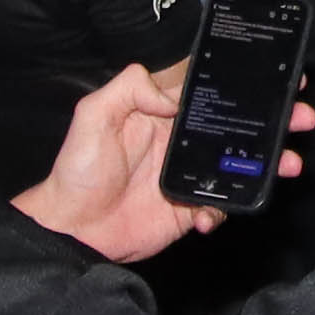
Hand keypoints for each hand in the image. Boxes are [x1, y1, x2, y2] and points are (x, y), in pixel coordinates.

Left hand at [16, 54, 223, 262]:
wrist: (76, 227)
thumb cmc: (78, 171)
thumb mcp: (92, 115)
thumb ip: (128, 89)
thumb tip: (172, 99)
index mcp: (155, 114)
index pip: (192, 91)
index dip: (211, 87)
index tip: (229, 88)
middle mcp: (174, 143)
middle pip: (219, 127)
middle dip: (235, 130)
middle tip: (239, 138)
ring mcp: (183, 176)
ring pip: (226, 167)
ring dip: (234, 173)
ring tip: (223, 183)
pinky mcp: (187, 208)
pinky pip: (218, 206)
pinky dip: (218, 210)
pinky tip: (202, 214)